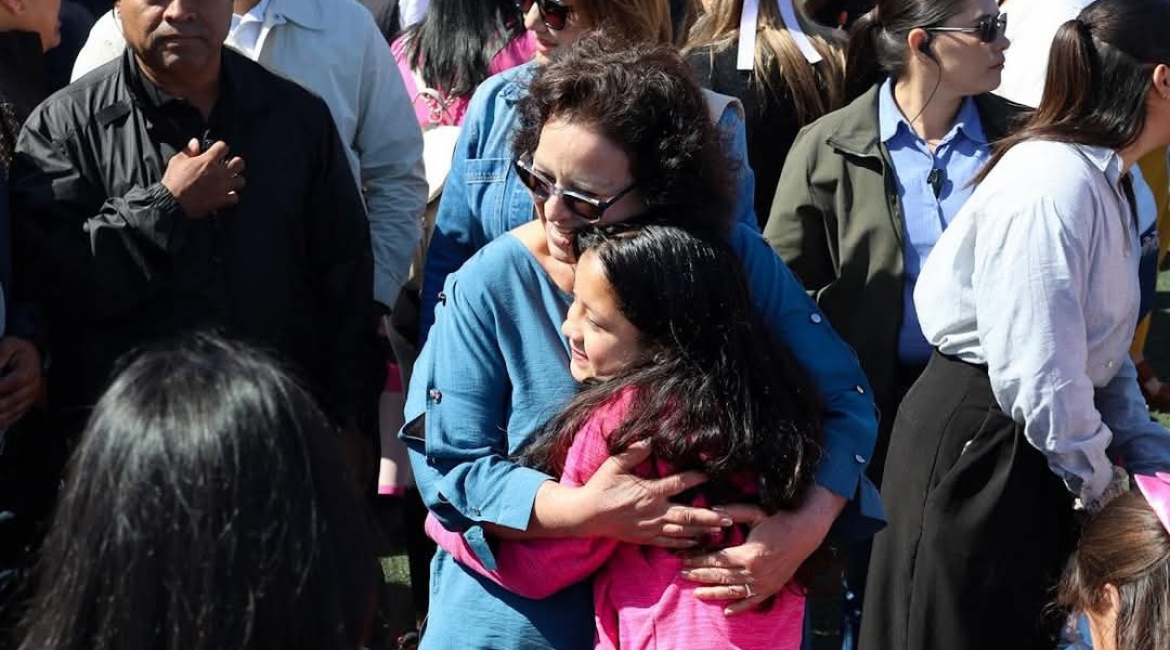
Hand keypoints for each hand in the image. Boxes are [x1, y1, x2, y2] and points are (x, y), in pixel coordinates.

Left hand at [0, 337, 44, 427]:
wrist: (36, 358)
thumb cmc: (20, 352)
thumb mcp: (10, 345)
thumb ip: (0, 354)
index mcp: (28, 373)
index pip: (12, 382)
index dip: (0, 387)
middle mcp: (30, 389)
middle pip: (10, 401)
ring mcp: (28, 400)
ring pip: (10, 413)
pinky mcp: (24, 407)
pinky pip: (12, 418)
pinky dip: (1, 421)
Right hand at [161, 139, 245, 218]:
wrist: (172, 201)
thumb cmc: (174, 181)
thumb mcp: (177, 161)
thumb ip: (189, 151)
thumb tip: (195, 142)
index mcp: (208, 160)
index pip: (223, 147)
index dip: (221, 148)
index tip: (218, 151)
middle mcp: (219, 172)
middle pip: (239, 163)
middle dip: (235, 163)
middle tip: (229, 165)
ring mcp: (223, 187)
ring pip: (241, 180)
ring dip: (235, 180)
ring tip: (229, 180)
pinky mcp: (222, 200)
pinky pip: (235, 197)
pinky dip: (232, 196)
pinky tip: (226, 194)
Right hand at [575, 440, 730, 547]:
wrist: (586, 515)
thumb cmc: (600, 487)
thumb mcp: (614, 465)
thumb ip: (633, 453)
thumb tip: (649, 439)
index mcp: (649, 492)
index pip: (677, 484)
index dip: (695, 479)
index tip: (709, 475)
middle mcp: (654, 511)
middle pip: (688, 514)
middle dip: (710, 516)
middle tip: (729, 517)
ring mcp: (651, 527)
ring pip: (682, 530)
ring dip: (702, 530)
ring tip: (721, 530)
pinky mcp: (645, 538)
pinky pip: (669, 542)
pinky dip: (685, 542)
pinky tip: (697, 541)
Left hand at [680, 485, 844, 614]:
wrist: (806, 532)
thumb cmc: (779, 519)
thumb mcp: (755, 513)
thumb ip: (732, 512)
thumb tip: (710, 508)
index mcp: (748, 554)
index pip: (717, 560)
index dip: (700, 561)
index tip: (685, 560)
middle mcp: (755, 573)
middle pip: (722, 576)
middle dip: (700, 576)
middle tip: (682, 576)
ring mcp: (764, 583)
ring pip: (734, 592)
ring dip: (714, 593)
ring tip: (697, 593)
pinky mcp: (772, 588)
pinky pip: (753, 601)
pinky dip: (740, 607)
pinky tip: (727, 612)